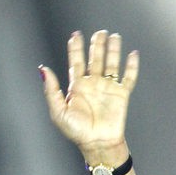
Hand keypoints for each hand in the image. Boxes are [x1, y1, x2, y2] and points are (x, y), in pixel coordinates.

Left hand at [40, 29, 136, 164]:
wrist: (95, 142)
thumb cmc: (75, 130)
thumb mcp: (58, 110)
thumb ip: (51, 89)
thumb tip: (43, 69)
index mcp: (76, 87)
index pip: (76, 63)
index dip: (75, 49)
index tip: (75, 35)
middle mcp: (92, 84)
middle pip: (95, 59)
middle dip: (96, 45)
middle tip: (99, 32)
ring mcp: (107, 88)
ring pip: (111, 64)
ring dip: (112, 50)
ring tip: (113, 36)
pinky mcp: (121, 94)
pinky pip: (128, 77)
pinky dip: (131, 66)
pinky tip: (132, 54)